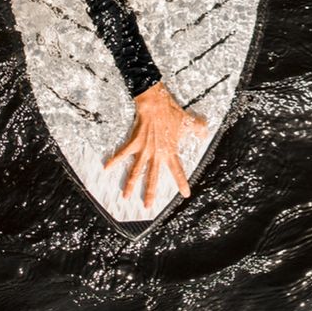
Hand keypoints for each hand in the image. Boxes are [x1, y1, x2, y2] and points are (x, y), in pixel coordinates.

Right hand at [104, 81, 208, 206]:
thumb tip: (205, 133)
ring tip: (125, 197)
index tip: (185, 194)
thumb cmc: (172, 112)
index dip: (182, 183)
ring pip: (136, 171)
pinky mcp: (134, 142)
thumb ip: (198, 129)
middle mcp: (156, 154)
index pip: (178, 171)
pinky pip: (123, 153)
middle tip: (147, 206)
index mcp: (170, 152)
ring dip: (130, 184)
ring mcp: (144, 150)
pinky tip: (106, 168)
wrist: (156, 104)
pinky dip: (114, 161)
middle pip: (152, 178)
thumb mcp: (189, 122)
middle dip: (150, 193)